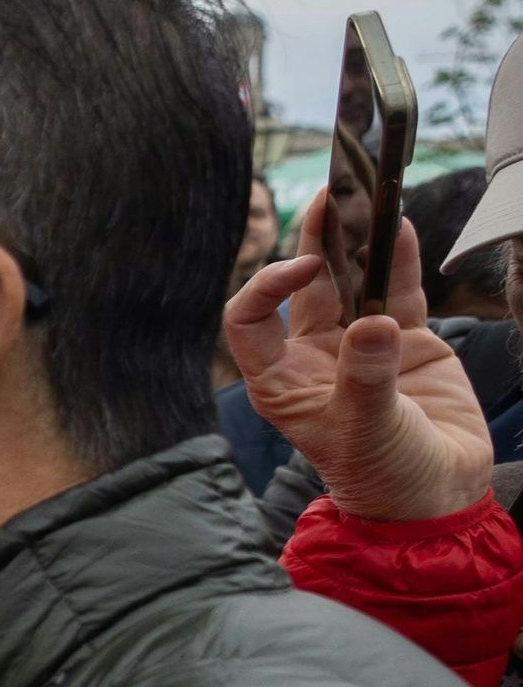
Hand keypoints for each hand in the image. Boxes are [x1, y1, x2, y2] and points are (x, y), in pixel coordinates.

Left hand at [228, 188, 495, 523]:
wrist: (436, 495)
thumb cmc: (384, 474)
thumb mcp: (368, 429)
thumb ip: (368, 377)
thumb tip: (373, 324)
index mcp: (281, 380)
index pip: (250, 319)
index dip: (267, 286)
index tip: (303, 267)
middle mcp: (314, 356)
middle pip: (304, 287)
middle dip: (314, 241)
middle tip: (330, 191)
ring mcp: (360, 345)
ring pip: (352, 281)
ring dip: (357, 242)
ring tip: (364, 192)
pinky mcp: (405, 341)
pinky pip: (398, 289)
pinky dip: (398, 258)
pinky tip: (397, 224)